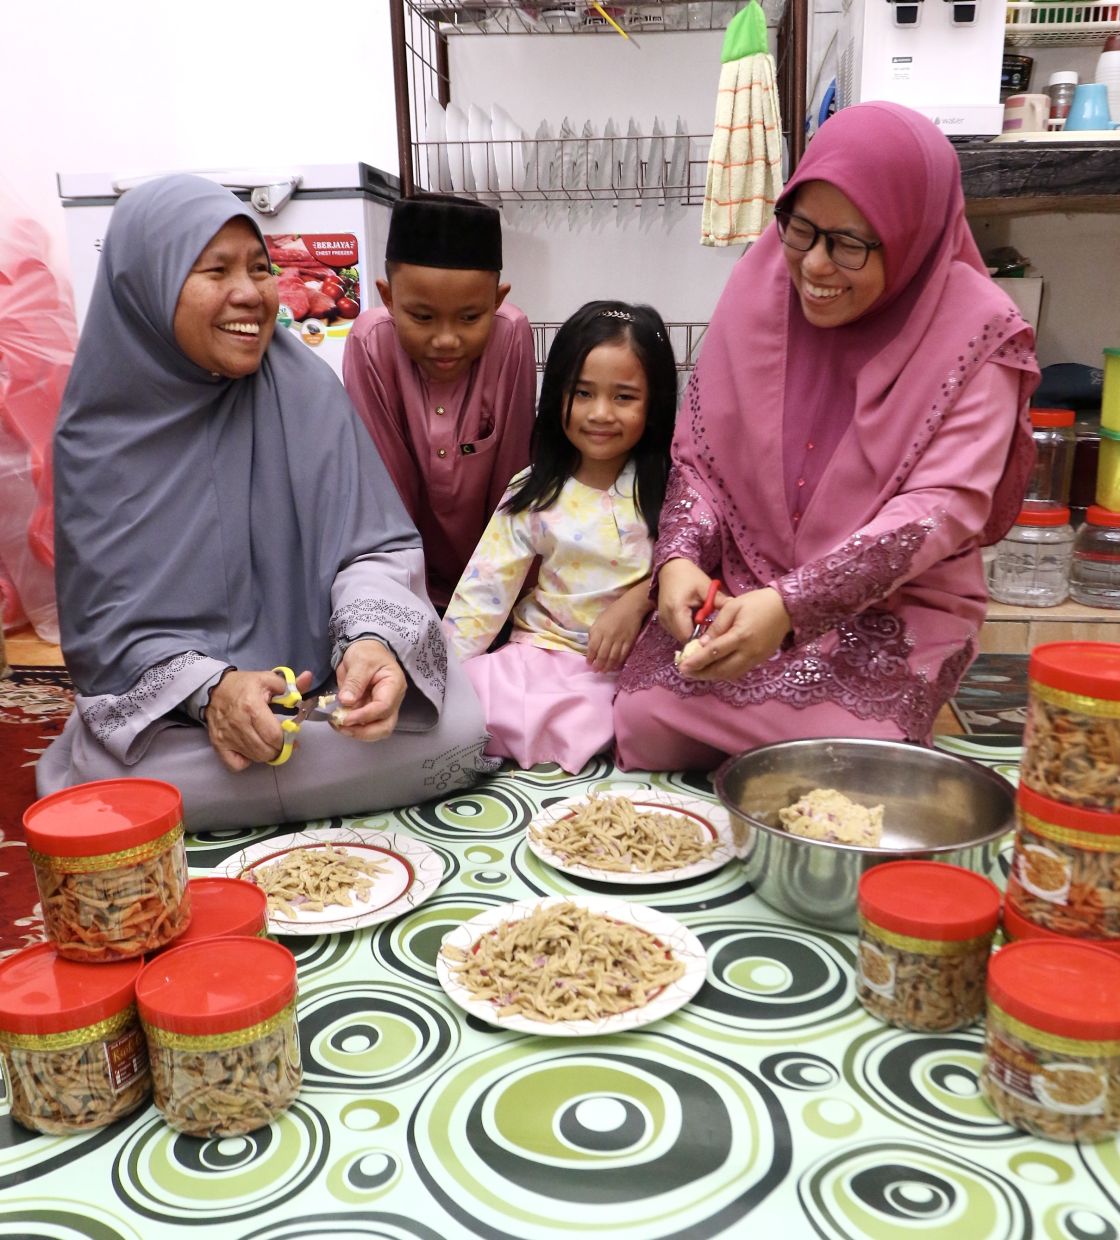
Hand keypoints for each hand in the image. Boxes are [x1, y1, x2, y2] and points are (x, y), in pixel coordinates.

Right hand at [206, 668, 312, 771]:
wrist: (213, 689)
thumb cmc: (243, 685)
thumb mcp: (267, 679)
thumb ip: (290, 684)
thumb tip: (308, 678)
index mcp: (252, 707)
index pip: (274, 735)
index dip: (287, 740)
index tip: (292, 736)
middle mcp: (239, 725)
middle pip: (265, 751)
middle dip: (279, 748)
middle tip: (281, 741)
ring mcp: (227, 737)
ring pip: (254, 758)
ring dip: (266, 754)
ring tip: (268, 743)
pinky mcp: (219, 745)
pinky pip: (236, 765)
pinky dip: (246, 762)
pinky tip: (250, 751)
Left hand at [332, 639, 406, 740]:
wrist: (366, 650)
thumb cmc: (367, 652)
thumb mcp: (360, 661)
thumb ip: (354, 681)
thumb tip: (346, 701)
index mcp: (394, 685)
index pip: (383, 707)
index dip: (364, 716)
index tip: (345, 718)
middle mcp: (393, 701)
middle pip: (385, 726)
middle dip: (363, 731)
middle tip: (341, 726)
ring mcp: (383, 708)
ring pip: (376, 731)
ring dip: (357, 732)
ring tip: (338, 724)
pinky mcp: (372, 712)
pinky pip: (366, 726)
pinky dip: (353, 728)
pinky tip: (339, 721)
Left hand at [586, 582, 650, 672]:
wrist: (631, 606)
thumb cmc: (613, 611)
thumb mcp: (599, 620)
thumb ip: (594, 633)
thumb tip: (592, 646)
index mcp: (599, 630)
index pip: (593, 647)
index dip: (590, 657)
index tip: (588, 663)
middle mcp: (608, 636)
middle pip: (602, 655)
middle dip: (598, 665)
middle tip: (596, 670)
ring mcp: (620, 640)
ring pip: (613, 658)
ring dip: (608, 666)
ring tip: (604, 671)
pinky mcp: (629, 642)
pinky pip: (623, 655)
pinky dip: (619, 663)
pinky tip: (615, 666)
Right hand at [657, 558, 715, 643]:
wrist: (671, 569)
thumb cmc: (689, 576)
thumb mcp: (706, 587)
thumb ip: (720, 602)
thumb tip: (735, 615)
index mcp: (676, 610)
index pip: (688, 636)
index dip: (702, 639)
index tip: (715, 636)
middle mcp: (666, 619)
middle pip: (684, 639)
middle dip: (699, 638)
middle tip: (713, 632)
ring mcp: (663, 621)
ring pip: (680, 637)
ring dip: (692, 635)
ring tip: (706, 627)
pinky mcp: (664, 621)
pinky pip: (676, 632)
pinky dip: (687, 630)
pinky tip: (696, 623)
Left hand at [677, 587, 791, 681]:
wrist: (786, 607)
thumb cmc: (757, 602)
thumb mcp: (733, 606)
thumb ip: (717, 625)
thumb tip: (701, 643)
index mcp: (740, 636)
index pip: (713, 653)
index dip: (696, 661)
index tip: (682, 665)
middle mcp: (749, 652)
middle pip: (721, 669)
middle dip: (701, 673)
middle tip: (685, 672)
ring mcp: (756, 658)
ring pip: (730, 674)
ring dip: (712, 676)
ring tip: (696, 673)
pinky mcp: (761, 660)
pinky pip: (740, 671)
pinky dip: (725, 673)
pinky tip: (714, 670)